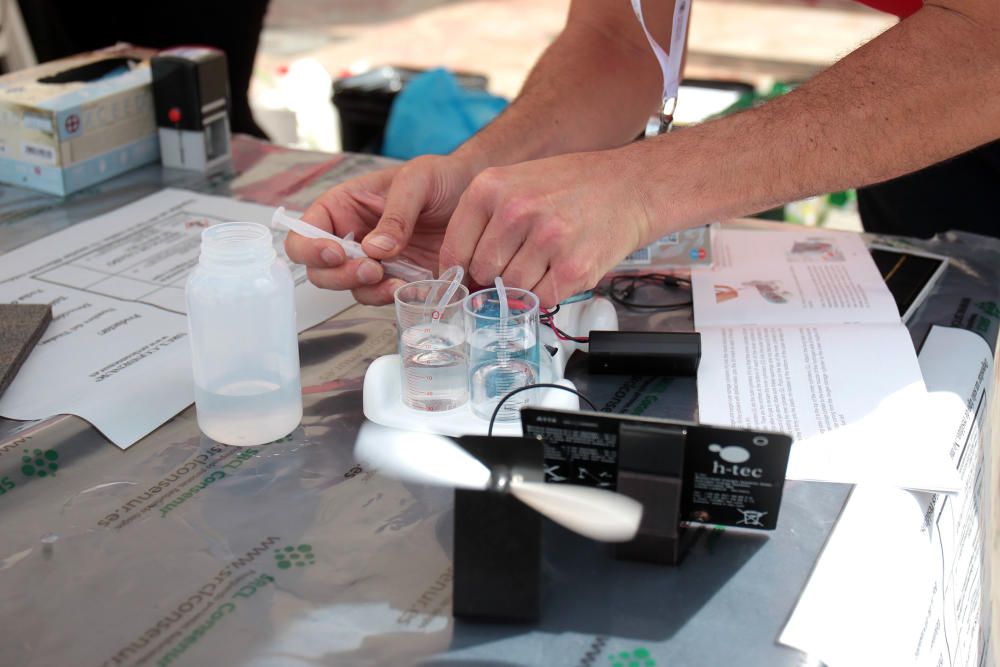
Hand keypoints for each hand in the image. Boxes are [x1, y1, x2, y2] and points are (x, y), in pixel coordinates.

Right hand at [285, 154, 480, 304]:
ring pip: (352, 289)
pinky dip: (393, 298)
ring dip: (368, 290)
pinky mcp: (400, 280)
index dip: (310, 249)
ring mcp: (375, 262)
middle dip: (340, 276)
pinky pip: (385, 297)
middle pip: (321, 270)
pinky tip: (411, 290)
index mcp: (343, 208)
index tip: (336, 253)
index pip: (305, 233)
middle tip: (370, 269)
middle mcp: (352, 238)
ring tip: (395, 282)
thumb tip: (375, 248)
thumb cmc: (442, 178)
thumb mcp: (418, 181)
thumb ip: (396, 212)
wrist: (476, 195)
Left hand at [439, 148, 654, 307]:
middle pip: (483, 273)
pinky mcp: (574, 267)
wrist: (631, 185)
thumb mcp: (516, 183)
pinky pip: (542, 299)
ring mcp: (546, 239)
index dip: (459, 272)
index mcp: (491, 187)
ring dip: (527, 284)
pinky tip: (562, 267)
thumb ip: (484, 221)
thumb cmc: (573, 186)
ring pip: (512, 289)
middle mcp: (516, 210)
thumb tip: (459, 272)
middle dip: (497, 276)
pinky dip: (550, 292)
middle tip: (521, 260)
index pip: (455, 250)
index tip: (467, 279)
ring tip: (547, 259)